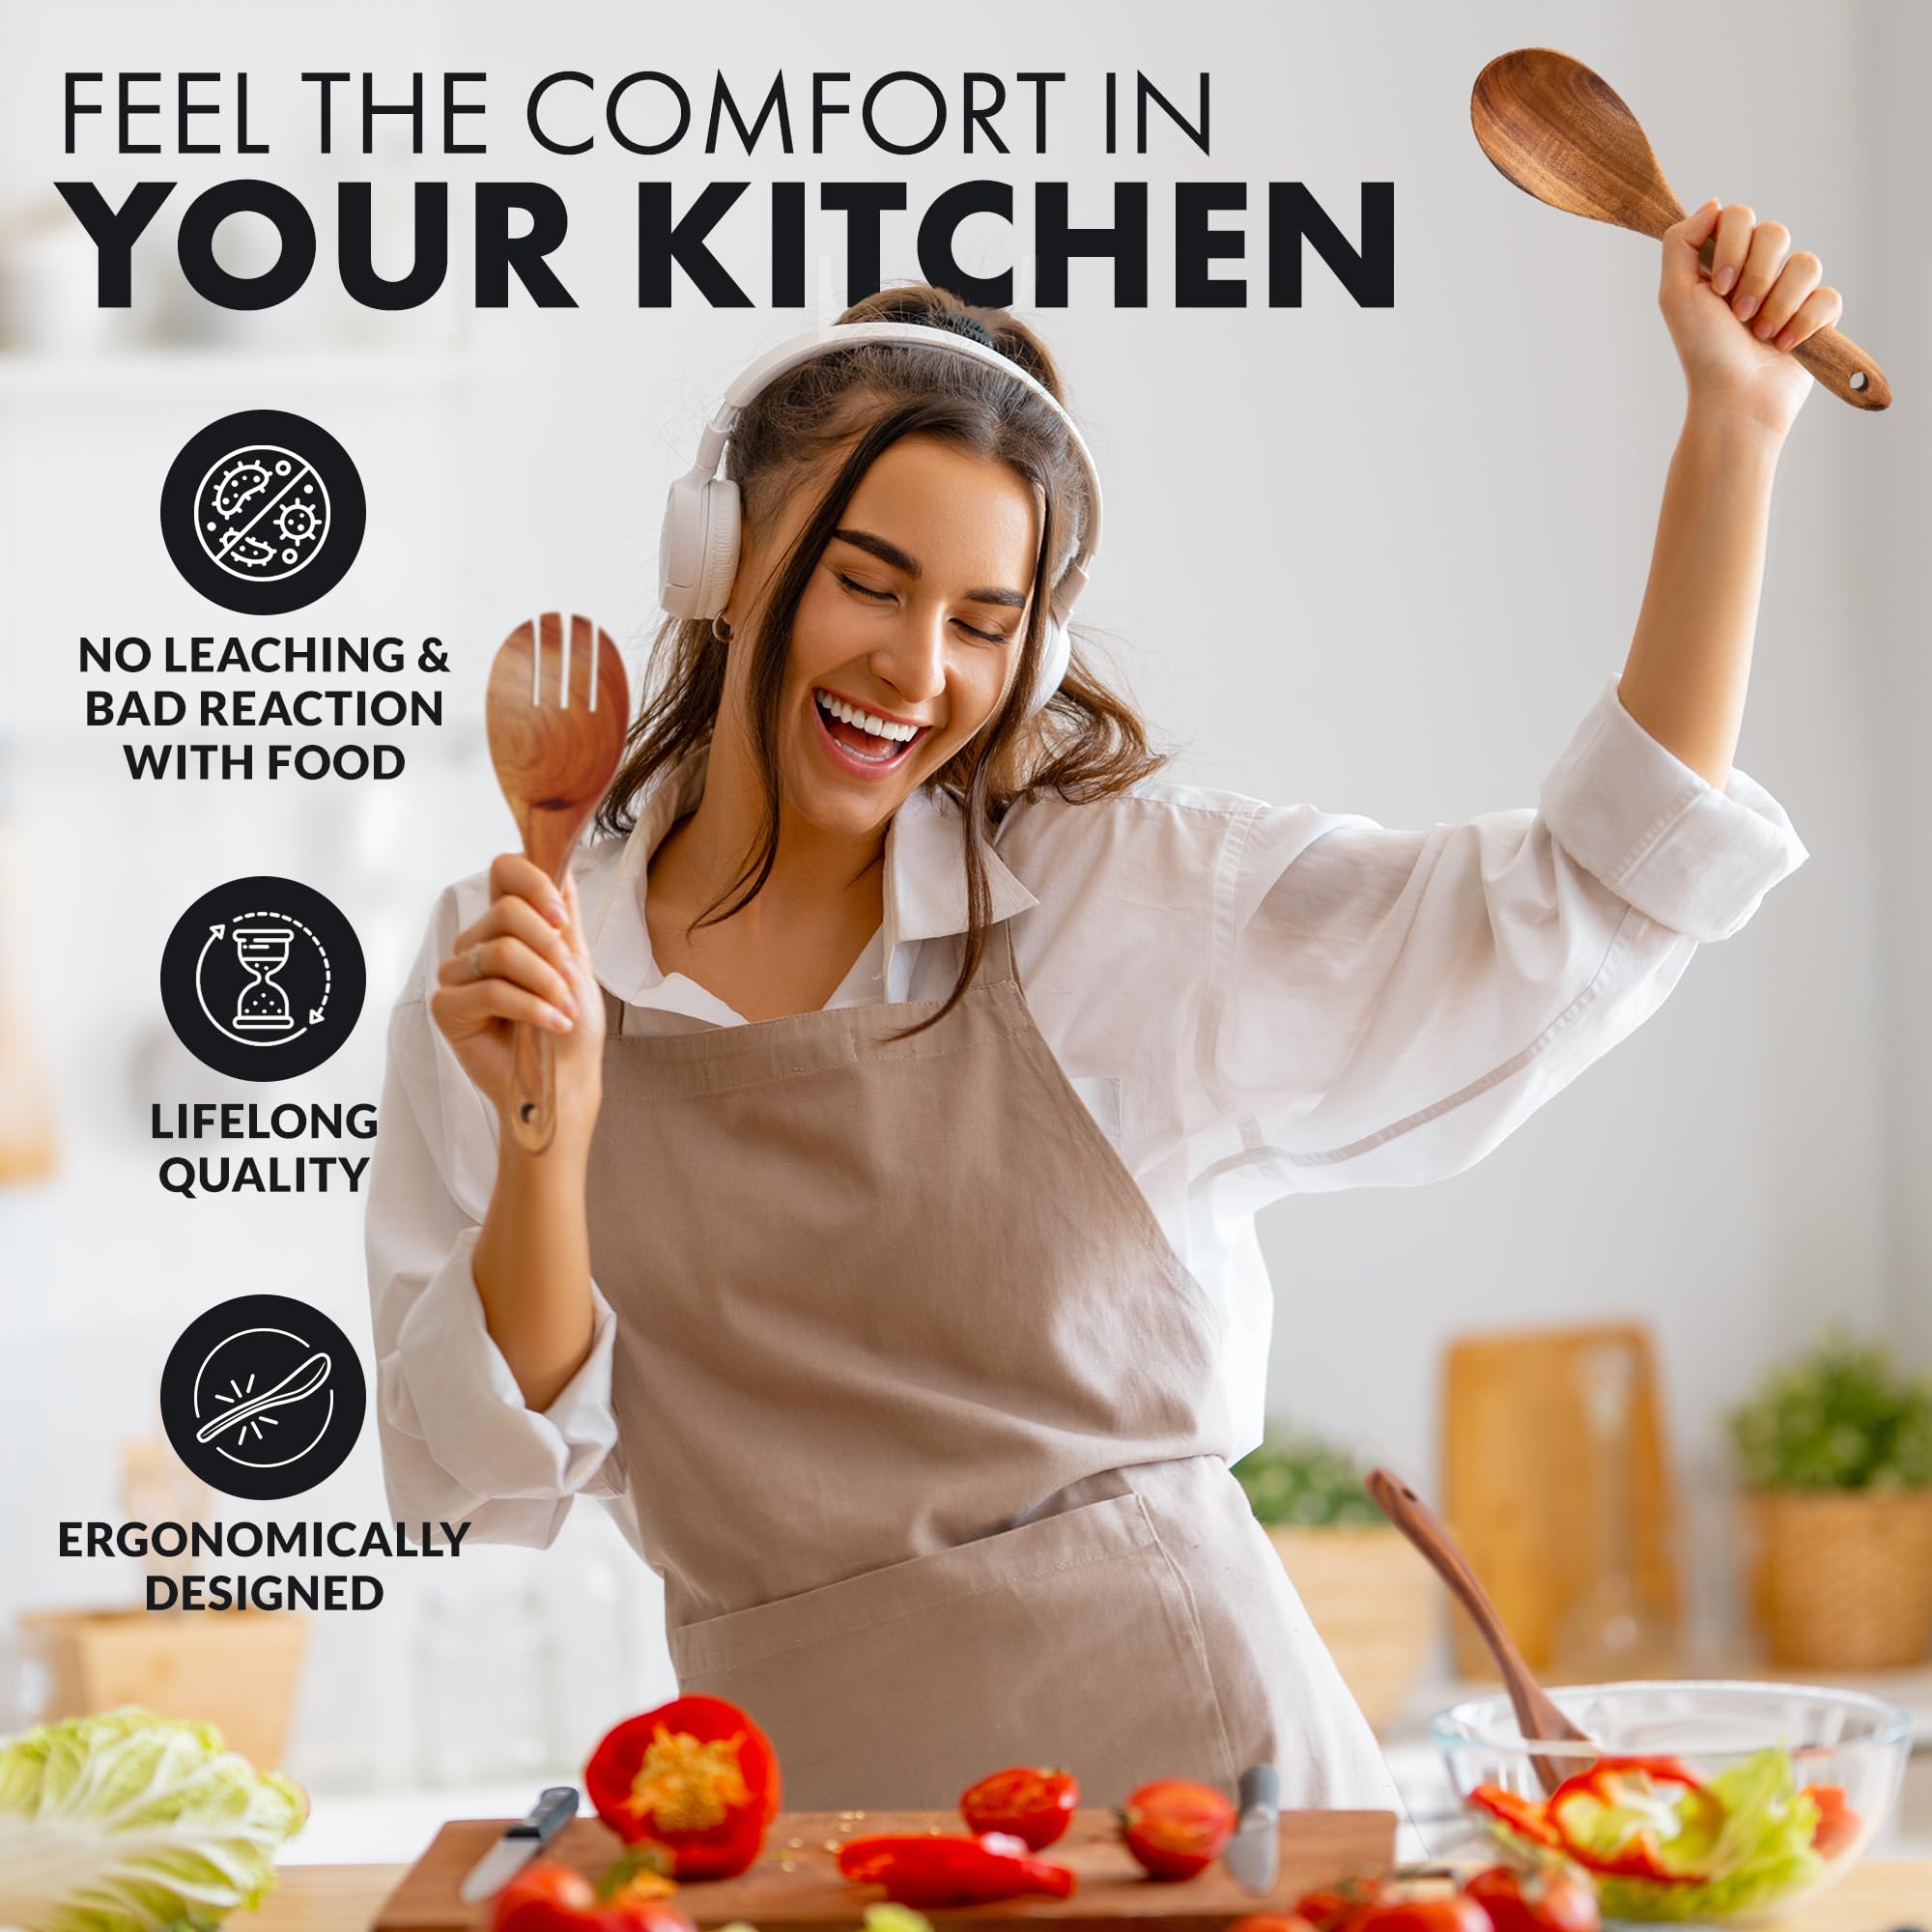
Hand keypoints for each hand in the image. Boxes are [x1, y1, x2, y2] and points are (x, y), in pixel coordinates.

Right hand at [430, 855, 604, 1147]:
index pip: (504, 871)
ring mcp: (457, 974)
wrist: (565, 1079)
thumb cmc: (571, 1026)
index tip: (562, 919)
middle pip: (507, 912)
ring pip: (500, 951)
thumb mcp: (576, 962)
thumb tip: (562, 864)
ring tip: (565, 1009)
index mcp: (506, 925)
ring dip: (545, 981)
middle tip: (571, 981)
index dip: (534, 884)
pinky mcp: (446, 1007)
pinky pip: (489, 990)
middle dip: (550, 947)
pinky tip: (553, 1023)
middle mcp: (476, 943)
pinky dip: (530, 1007)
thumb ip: (564, 916)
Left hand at [1658, 198, 1841, 437]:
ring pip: (1806, 263)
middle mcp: (1759, 270)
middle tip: (1737, 314)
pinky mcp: (1819, 314)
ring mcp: (1791, 290)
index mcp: (1724, 261)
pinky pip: (1827, 296)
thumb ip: (1681, 241)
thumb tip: (1714, 203)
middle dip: (1755, 277)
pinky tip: (1785, 345)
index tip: (1717, 286)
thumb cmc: (1702, 351)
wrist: (1734, 397)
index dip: (1732, 246)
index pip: (1740, 216)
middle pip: (1775, 232)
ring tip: (1760, 334)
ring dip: (1778, 304)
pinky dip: (1804, 323)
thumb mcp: (1675, 294)